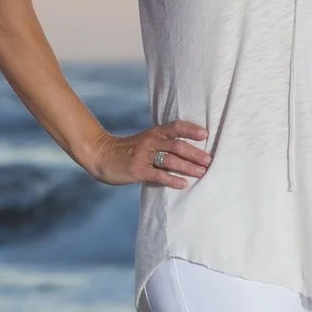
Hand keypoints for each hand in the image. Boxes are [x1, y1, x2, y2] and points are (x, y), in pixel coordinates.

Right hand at [87, 120, 209, 187]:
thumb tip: (190, 150)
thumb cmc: (129, 150)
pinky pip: (158, 175)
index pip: (176, 127)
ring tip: (202, 173)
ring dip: (188, 167)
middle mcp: (150, 142)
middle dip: (195, 153)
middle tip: (209, 161)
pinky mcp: (138, 171)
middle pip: (177, 145)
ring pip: (170, 160)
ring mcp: (143, 156)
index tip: (205, 135)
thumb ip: (164, 142)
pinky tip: (183, 184)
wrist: (102, 155)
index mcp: (154, 132)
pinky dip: (172, 179)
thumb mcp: (146, 140)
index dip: (191, 130)